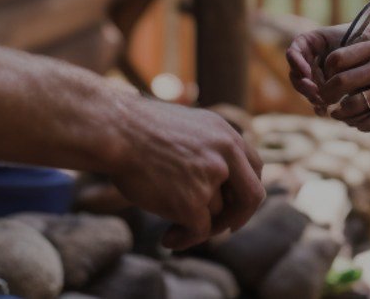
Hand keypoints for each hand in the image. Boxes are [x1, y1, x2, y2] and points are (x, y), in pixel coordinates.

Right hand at [109, 97, 264, 249]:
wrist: (114, 130)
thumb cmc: (136, 130)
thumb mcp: (183, 128)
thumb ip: (205, 150)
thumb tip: (212, 184)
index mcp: (225, 133)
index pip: (254, 167)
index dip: (245, 189)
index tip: (234, 204)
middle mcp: (226, 153)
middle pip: (252, 196)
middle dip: (239, 217)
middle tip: (225, 230)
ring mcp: (211, 177)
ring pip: (217, 214)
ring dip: (198, 227)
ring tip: (171, 230)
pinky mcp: (192, 202)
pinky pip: (200, 232)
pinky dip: (186, 240)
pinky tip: (167, 240)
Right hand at [285, 24, 363, 113]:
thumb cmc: (358, 39)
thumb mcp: (344, 42)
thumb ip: (333, 54)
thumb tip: (325, 74)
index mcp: (308, 43)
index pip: (293, 52)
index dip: (297, 63)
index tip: (307, 72)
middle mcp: (307, 59)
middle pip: (296, 74)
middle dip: (303, 85)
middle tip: (314, 91)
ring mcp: (313, 74)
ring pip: (304, 88)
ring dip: (310, 96)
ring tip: (322, 102)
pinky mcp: (321, 89)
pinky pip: (314, 98)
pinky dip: (317, 106)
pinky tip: (323, 111)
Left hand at [318, 39, 369, 132]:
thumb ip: (363, 57)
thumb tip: (334, 75)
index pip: (336, 59)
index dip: (326, 72)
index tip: (328, 79)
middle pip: (339, 83)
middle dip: (326, 95)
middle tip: (326, 101)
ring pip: (351, 107)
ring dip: (340, 114)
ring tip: (338, 115)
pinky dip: (359, 126)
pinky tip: (359, 123)